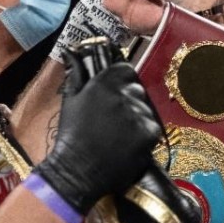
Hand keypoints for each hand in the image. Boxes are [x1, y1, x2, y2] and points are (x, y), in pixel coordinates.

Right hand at [33, 57, 162, 214]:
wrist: (77, 171)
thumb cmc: (71, 136)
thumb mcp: (71, 100)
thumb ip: (77, 73)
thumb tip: (72, 51)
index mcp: (105, 82)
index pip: (125, 70)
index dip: (121, 82)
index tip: (115, 95)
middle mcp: (124, 94)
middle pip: (137, 90)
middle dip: (129, 102)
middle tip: (114, 121)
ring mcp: (139, 113)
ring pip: (145, 109)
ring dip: (136, 119)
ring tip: (118, 135)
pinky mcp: (150, 132)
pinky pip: (152, 127)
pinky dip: (143, 135)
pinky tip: (127, 144)